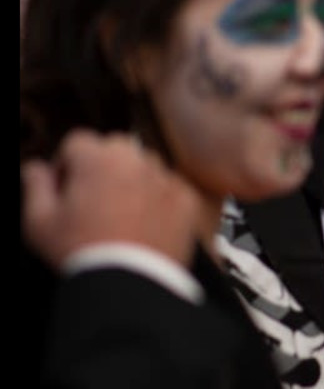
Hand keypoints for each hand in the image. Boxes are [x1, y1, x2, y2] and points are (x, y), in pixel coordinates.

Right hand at [22, 129, 200, 270]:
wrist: (130, 282)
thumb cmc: (81, 251)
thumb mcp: (40, 221)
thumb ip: (35, 185)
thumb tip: (36, 167)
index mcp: (98, 158)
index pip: (77, 142)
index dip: (66, 164)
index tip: (65, 187)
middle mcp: (136, 160)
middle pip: (113, 148)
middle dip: (100, 167)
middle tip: (92, 200)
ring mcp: (165, 178)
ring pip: (144, 166)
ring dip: (131, 180)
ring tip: (119, 214)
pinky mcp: (186, 198)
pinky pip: (169, 188)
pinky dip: (158, 199)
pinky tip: (144, 224)